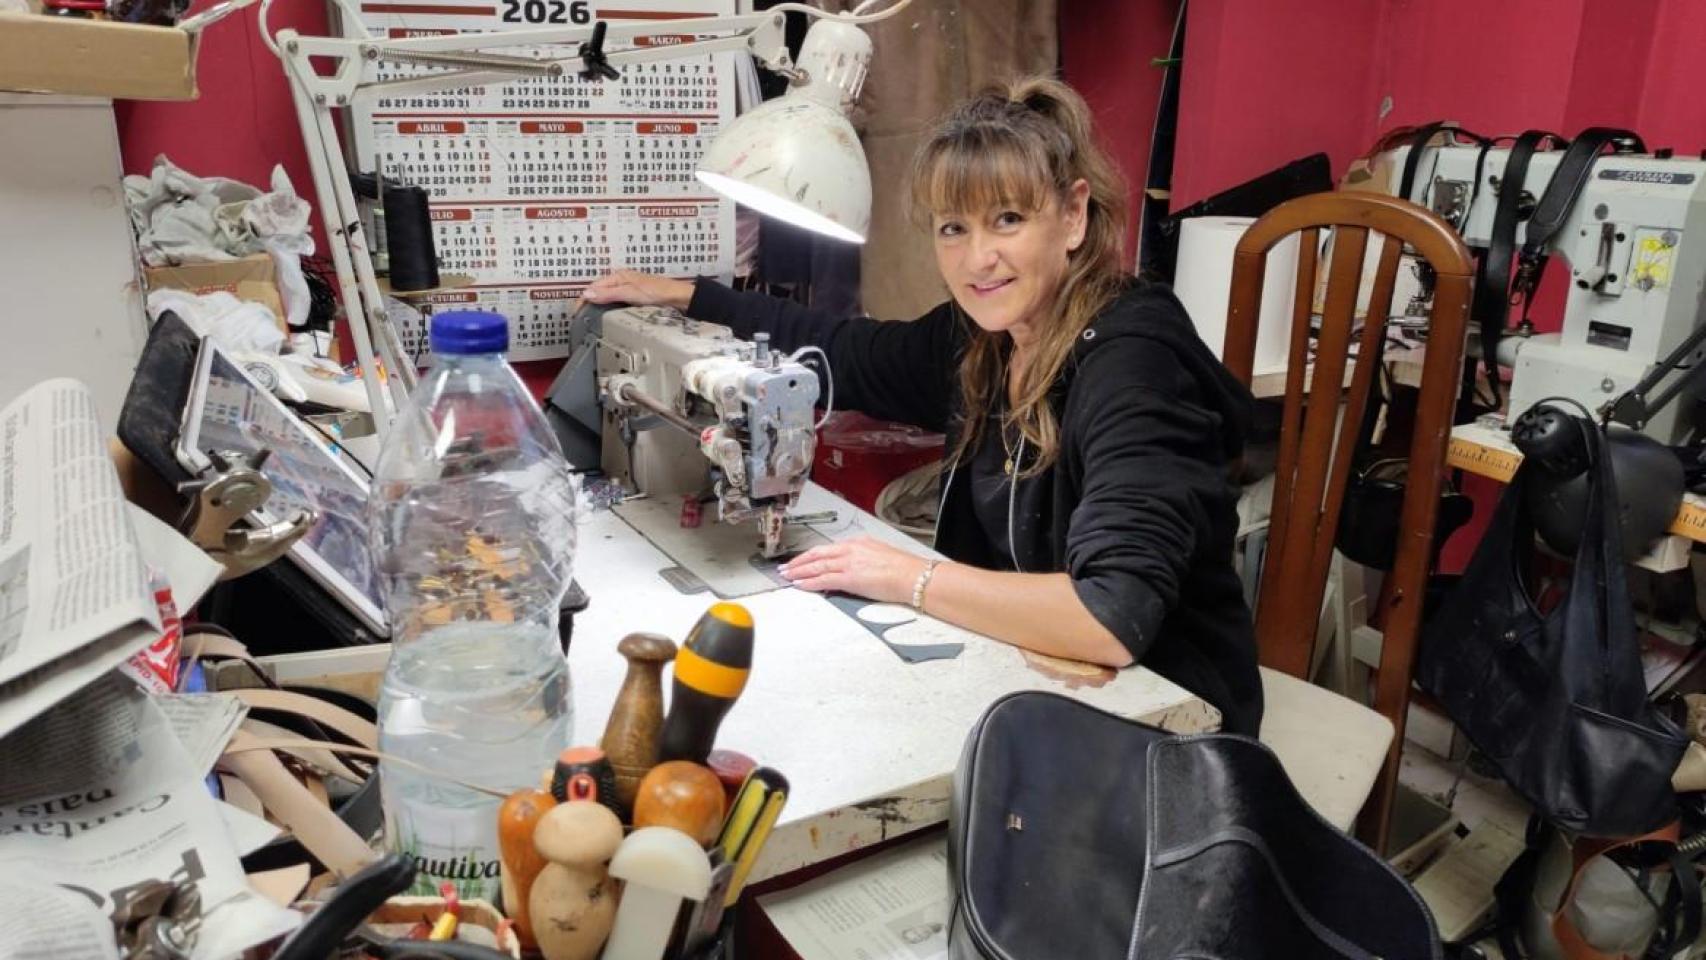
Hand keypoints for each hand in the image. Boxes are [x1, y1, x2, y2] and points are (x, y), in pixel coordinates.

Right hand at [582, 270, 693, 309]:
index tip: (576, 312)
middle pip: (597, 291)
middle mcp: (620, 280)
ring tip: (588, 316)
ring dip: (596, 305)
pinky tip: (606, 314)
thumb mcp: (630, 292)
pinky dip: (607, 307)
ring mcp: (626, 288)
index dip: (583, 300)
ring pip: (605, 296)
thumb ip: (608, 293)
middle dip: (587, 302)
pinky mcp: (632, 296)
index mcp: (618, 276)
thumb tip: (588, 293)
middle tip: (579, 317)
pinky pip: (614, 301)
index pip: (593, 287)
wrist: (678, 297)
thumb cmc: (659, 292)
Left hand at [780, 538, 930, 605]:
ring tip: (787, 576)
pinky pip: (823, 580)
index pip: (829, 548)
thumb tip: (856, 569)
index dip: (812, 554)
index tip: (803, 559)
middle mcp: (851, 550)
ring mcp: (848, 563)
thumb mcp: (881, 556)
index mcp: (859, 543)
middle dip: (799, 561)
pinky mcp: (849, 578)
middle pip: (818, 554)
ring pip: (816, 566)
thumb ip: (865, 559)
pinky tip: (799, 585)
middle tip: (786, 567)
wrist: (914, 576)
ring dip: (799, 571)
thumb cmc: (904, 569)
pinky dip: (809, 582)